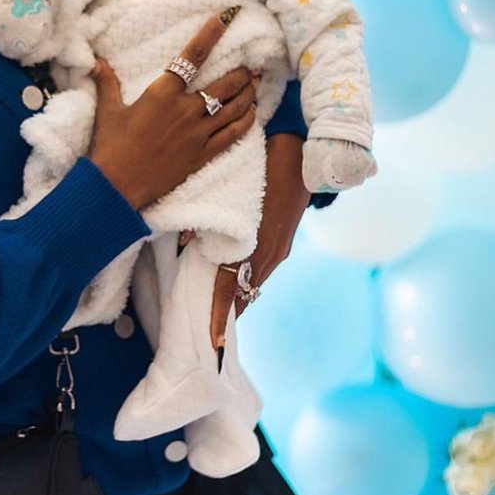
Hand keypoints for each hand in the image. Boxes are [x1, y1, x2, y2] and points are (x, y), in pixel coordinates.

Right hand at [87, 12, 257, 210]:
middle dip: (242, 71)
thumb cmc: (110, 147)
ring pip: (234, 108)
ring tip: (256, 84)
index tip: (226, 19)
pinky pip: (233, 134)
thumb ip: (106, 83)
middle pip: (224, 83)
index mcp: (162, 93)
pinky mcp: (202, 155)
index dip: (210, 35)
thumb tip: (96, 61)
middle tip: (251, 63)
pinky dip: (246, 121)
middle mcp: (185, 110)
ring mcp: (197, 134)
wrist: (117, 186)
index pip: (192, 57)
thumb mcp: (108, 111)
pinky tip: (252, 114)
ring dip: (248, 93)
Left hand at [208, 131, 311, 348]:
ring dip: (234, 298)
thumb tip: (183, 240)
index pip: (230, 287)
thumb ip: (208, 214)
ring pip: (252, 283)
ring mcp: (280, 249)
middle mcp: (271, 254)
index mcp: (256, 244)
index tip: (211, 343)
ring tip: (214, 317)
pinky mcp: (283, 242)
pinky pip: (260, 270)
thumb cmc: (268, 161)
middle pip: (242, 293)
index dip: (218, 315)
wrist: (311, 150)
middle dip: (224, 314)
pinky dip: (243, 280)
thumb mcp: (235, 186)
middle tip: (205, 336)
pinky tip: (231, 283)